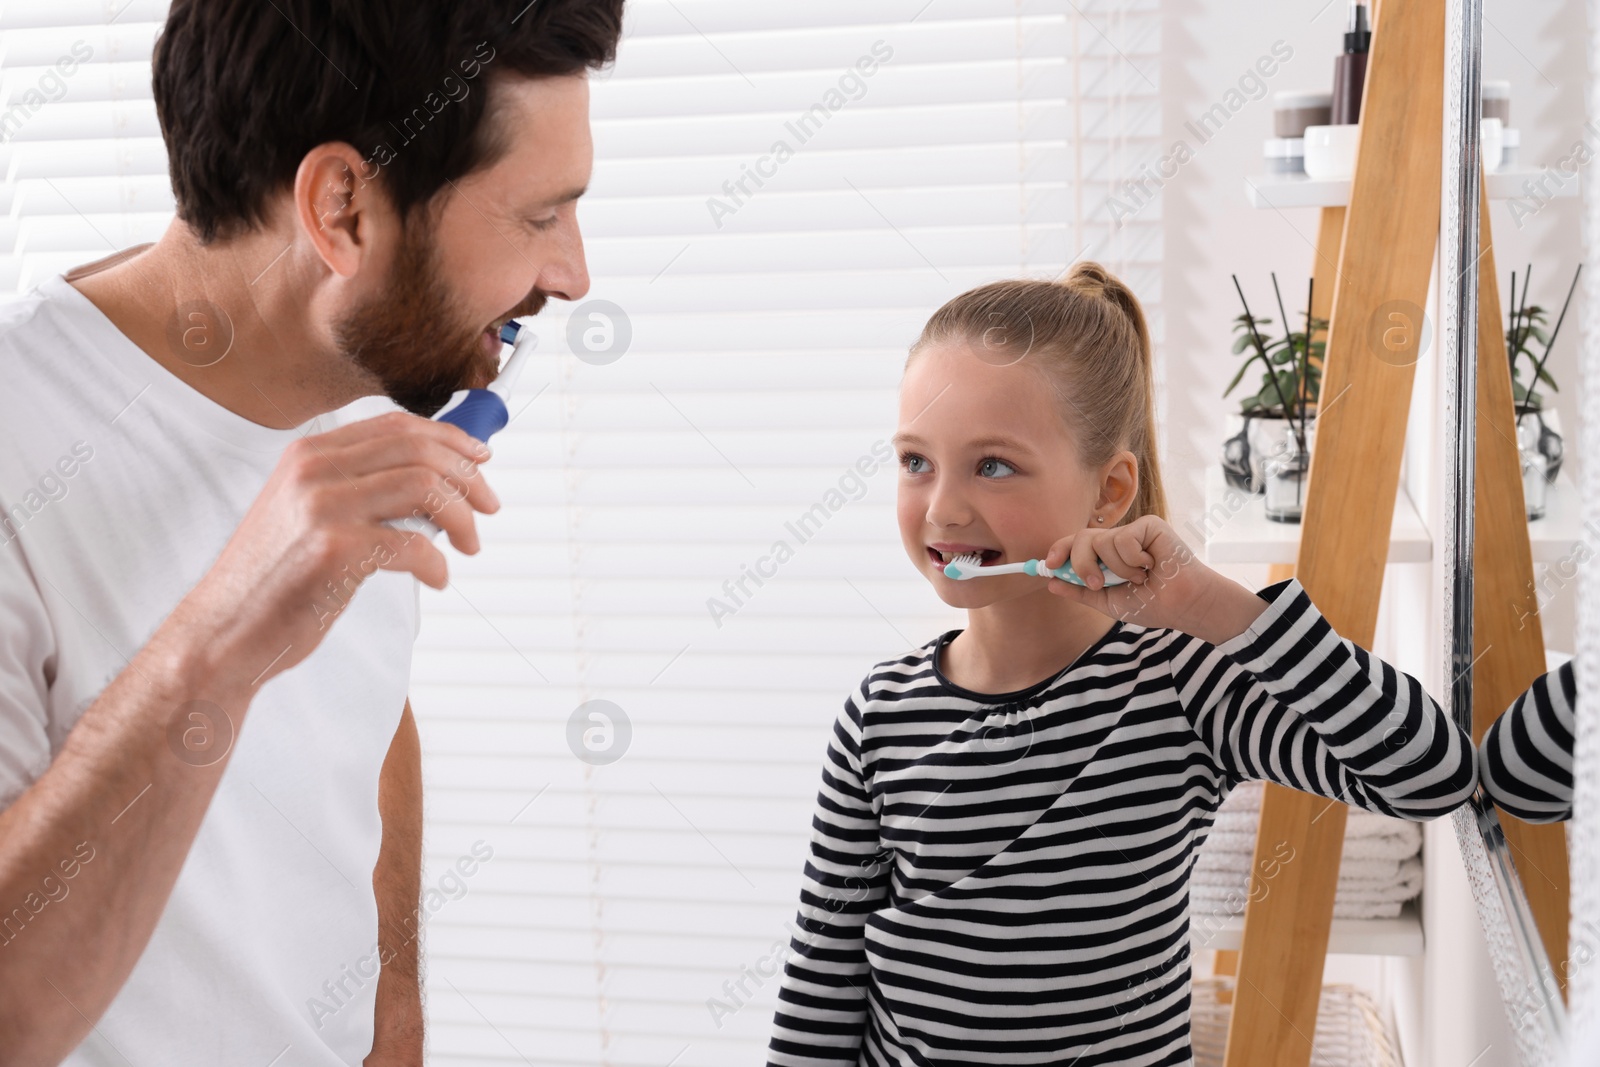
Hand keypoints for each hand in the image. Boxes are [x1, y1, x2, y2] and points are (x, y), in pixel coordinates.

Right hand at [169, 411, 500, 694]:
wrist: (223, 631)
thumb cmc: (274, 580)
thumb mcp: (306, 514)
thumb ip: (357, 489)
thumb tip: (434, 484)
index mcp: (310, 455)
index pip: (398, 426)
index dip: (450, 439)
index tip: (481, 460)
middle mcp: (314, 471)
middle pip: (420, 450)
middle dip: (469, 477)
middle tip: (488, 506)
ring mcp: (322, 508)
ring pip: (426, 487)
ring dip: (462, 518)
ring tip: (468, 545)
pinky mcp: (334, 550)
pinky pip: (414, 544)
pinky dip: (438, 563)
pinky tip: (436, 577)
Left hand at [1042, 515, 1265, 642]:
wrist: (1182, 606)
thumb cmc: (1151, 604)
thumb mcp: (1109, 602)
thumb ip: (1080, 591)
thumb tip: (1050, 582)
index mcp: (1105, 557)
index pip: (1075, 545)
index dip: (1059, 551)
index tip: (1050, 565)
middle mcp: (1116, 541)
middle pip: (1081, 538)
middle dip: (1081, 562)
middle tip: (1097, 582)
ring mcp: (1132, 532)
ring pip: (1102, 541)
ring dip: (1118, 569)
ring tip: (1140, 577)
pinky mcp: (1148, 525)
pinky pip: (1124, 539)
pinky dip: (1134, 559)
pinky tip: (1151, 565)